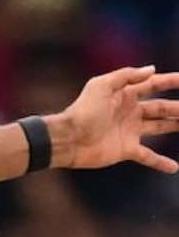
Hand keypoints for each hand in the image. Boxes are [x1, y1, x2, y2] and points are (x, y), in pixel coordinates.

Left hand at [51, 65, 178, 173]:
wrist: (68, 139)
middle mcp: (130, 111)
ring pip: (160, 127)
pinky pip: (149, 156)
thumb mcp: (101, 86)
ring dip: (177, 126)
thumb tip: (152, 69)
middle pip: (162, 107)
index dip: (171, 81)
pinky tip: (174, 167)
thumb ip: (126, 76)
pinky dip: (161, 162)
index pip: (153, 85)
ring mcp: (129, 130)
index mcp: (124, 95)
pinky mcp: (126, 149)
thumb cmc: (83, 110)